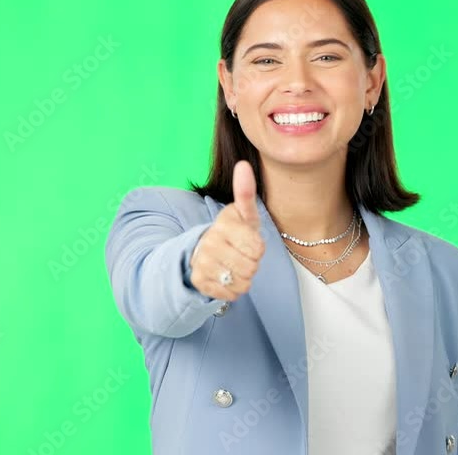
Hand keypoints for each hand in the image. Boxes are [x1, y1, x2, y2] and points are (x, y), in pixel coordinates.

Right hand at [188, 160, 265, 300]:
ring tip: (234, 265)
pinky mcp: (199, 281)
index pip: (257, 249)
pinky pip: (231, 294)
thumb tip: (243, 165)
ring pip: (242, 282)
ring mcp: (202, 263)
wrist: (205, 251)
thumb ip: (246, 192)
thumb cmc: (234, 232)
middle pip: (251, 267)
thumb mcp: (243, 213)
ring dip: (244, 277)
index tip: (248, 240)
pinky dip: (234, 289)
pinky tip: (226, 276)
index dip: (258, 248)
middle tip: (241, 254)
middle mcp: (209, 242)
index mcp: (224, 224)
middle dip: (252, 263)